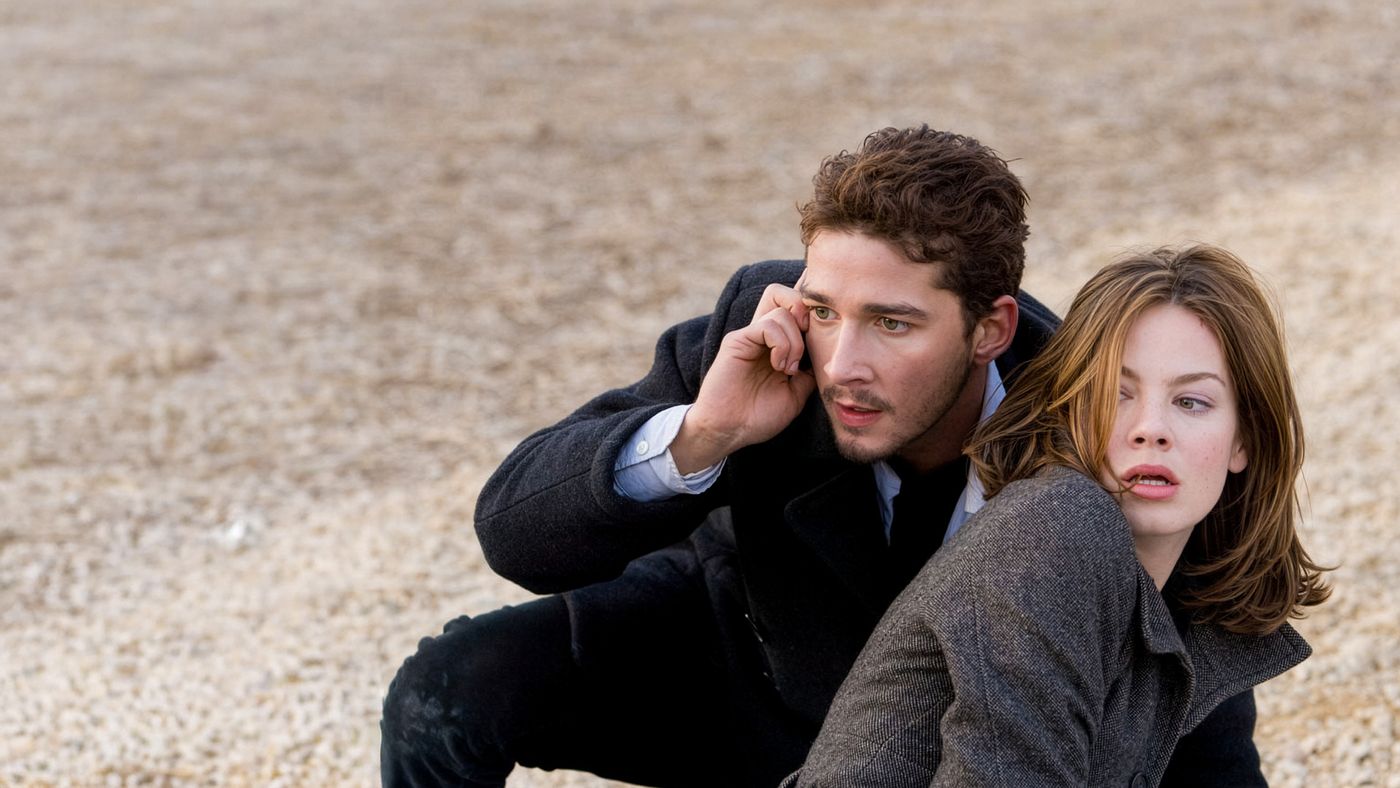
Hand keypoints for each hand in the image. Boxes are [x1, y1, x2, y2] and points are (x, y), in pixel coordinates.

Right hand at [671, 281, 816, 473]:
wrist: (729, 432)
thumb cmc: (758, 417)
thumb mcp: (796, 394)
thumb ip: (809, 372)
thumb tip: (826, 356)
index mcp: (775, 345)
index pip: (793, 309)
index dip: (812, 312)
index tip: (824, 336)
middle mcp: (762, 335)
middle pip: (784, 294)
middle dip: (805, 311)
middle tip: (809, 341)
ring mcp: (749, 336)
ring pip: (782, 310)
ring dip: (795, 341)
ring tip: (788, 368)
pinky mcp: (737, 341)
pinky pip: (767, 325)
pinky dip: (781, 344)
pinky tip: (778, 366)